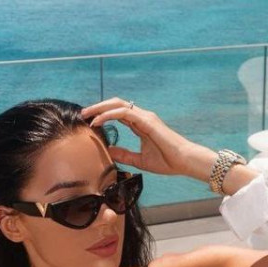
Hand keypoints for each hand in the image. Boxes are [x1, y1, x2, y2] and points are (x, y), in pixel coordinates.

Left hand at [80, 97, 214, 179]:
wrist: (184, 162)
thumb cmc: (167, 161)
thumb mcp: (139, 160)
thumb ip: (124, 154)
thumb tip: (108, 152)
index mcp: (141, 124)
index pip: (118, 113)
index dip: (103, 114)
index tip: (89, 121)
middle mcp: (142, 117)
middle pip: (116, 104)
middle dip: (98, 107)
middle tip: (83, 114)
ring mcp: (145, 117)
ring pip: (118, 105)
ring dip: (100, 108)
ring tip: (86, 115)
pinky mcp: (147, 121)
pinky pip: (124, 113)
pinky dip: (109, 115)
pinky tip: (98, 122)